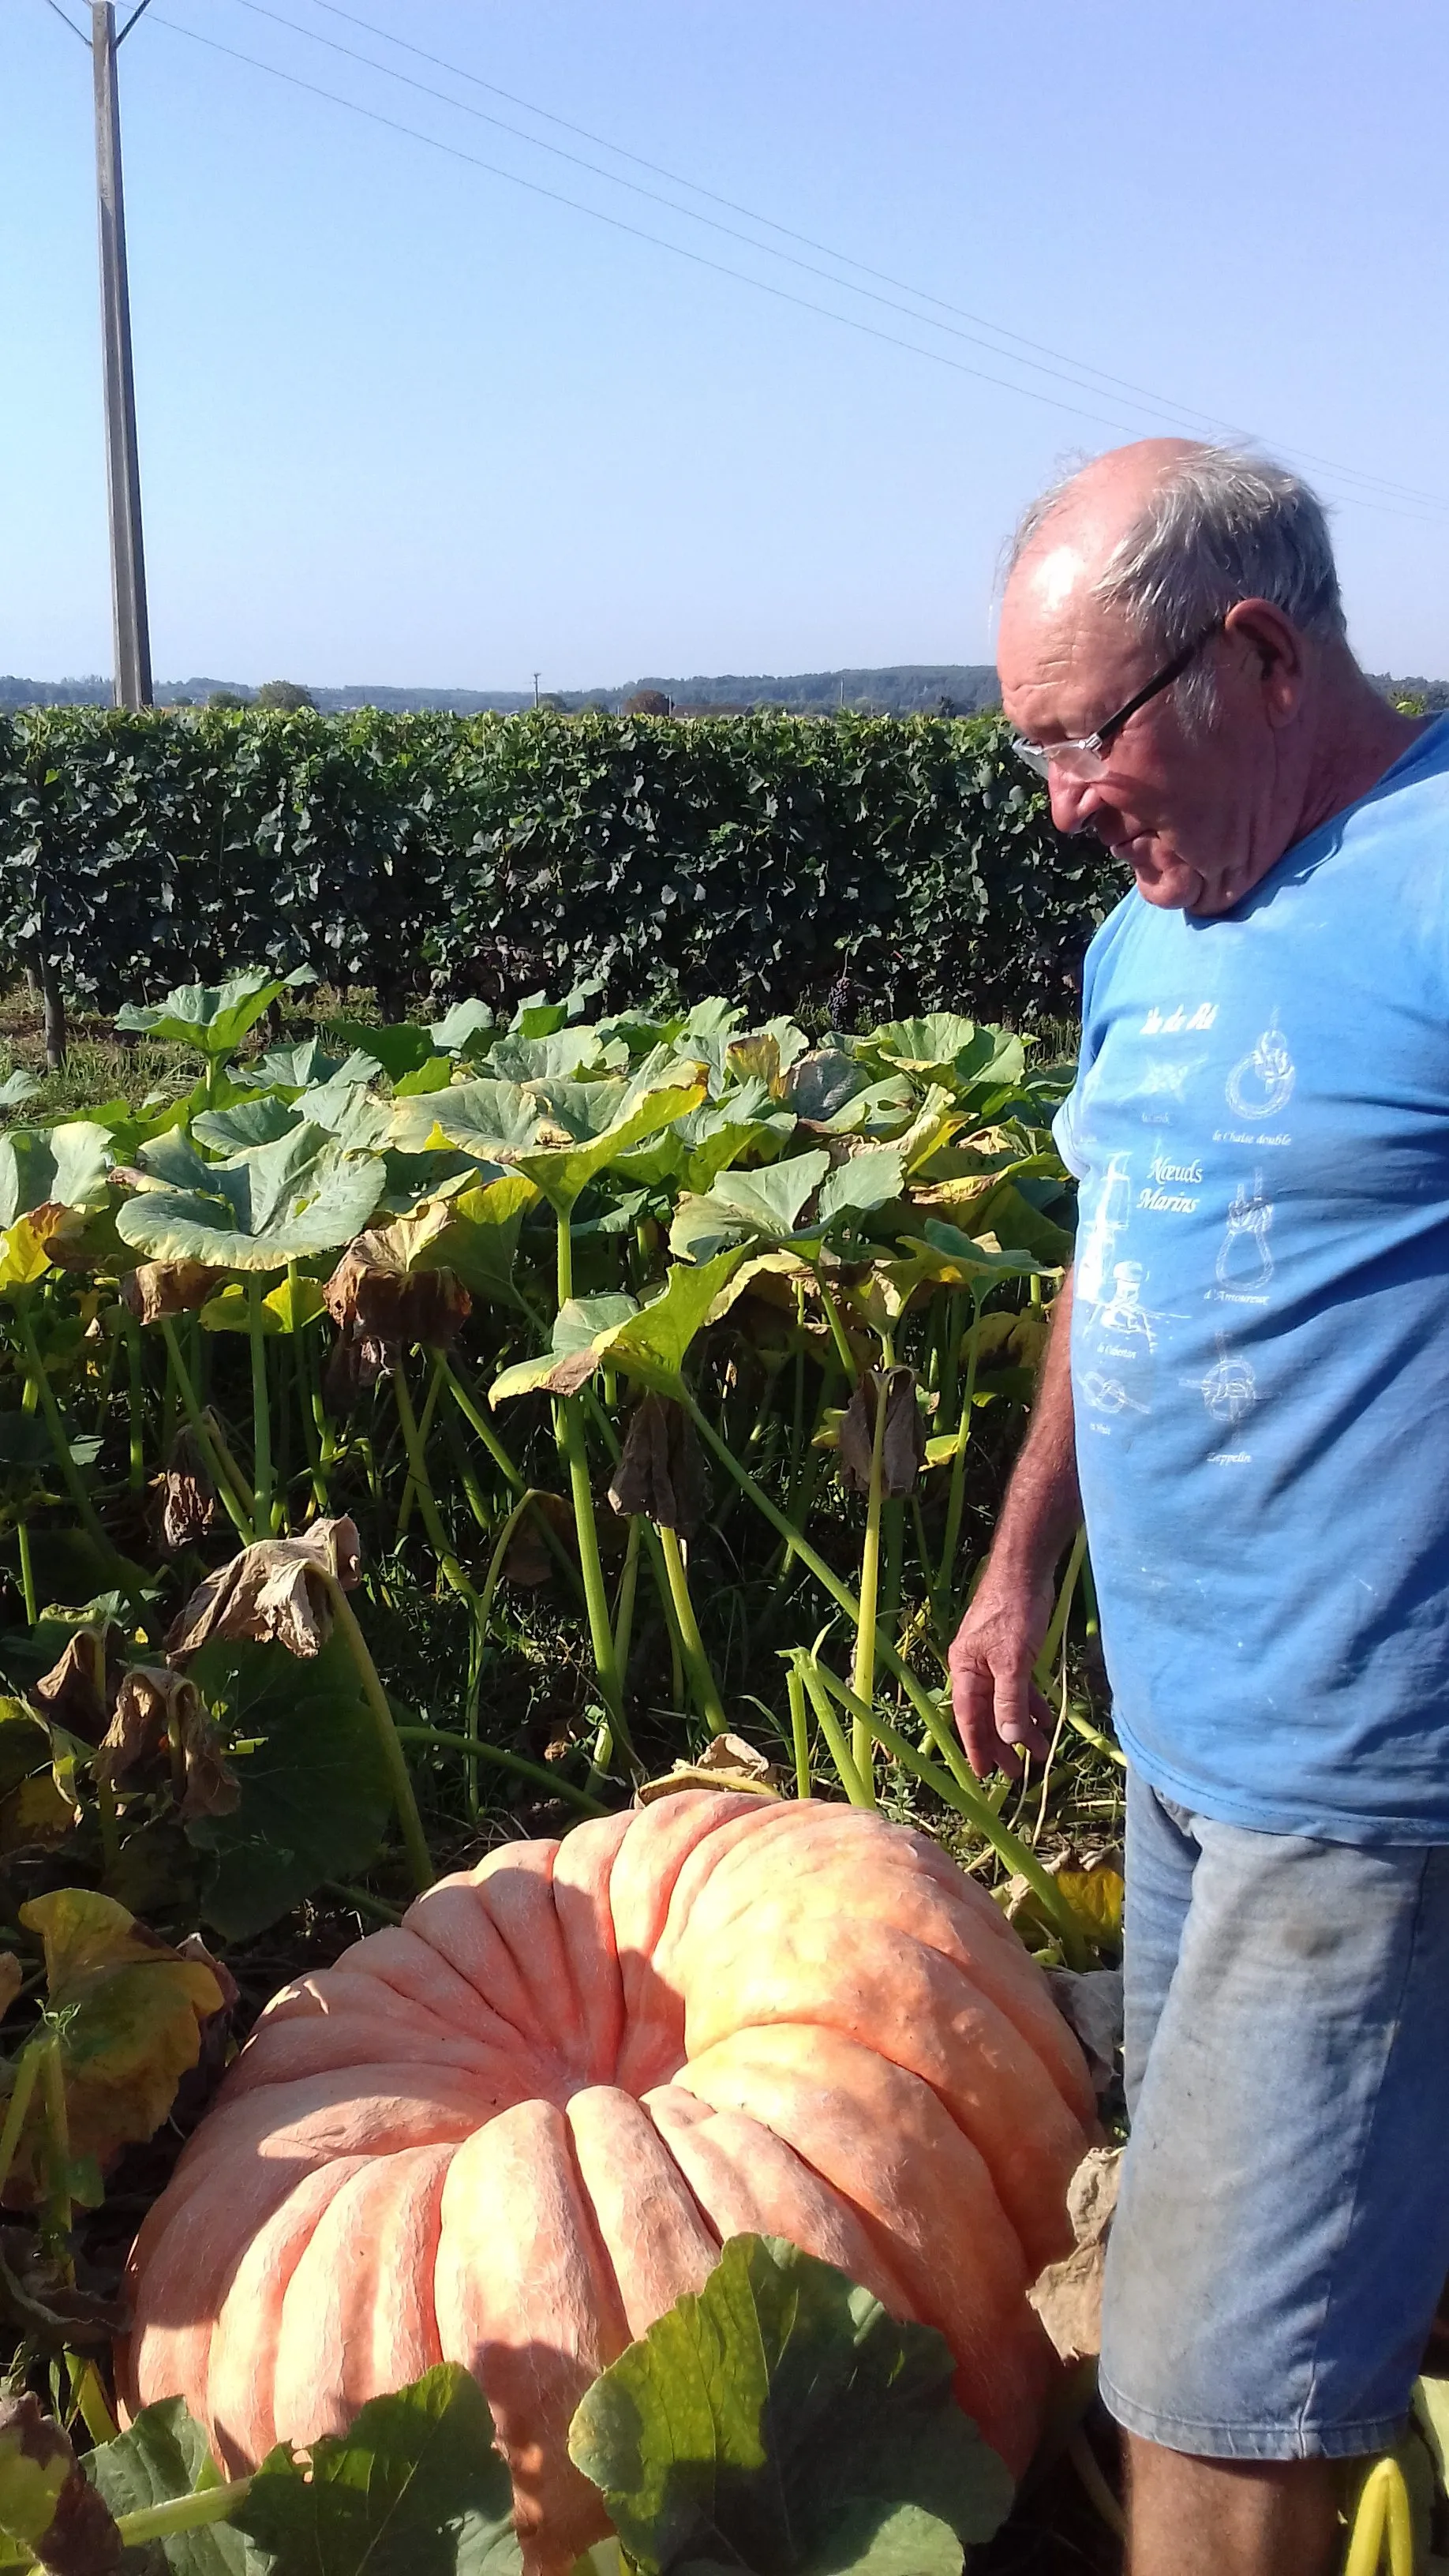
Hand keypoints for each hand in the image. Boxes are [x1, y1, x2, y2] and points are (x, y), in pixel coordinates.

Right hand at [948, 1561, 1056, 1780]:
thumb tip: (1008, 1738)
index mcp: (965, 1670)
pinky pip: (1017, 1686)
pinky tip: (1045, 1719)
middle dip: (1002, 1744)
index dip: (976, 1747)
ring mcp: (992, 1659)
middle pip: (985, 1714)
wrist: (1025, 1570)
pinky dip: (1030, 1704)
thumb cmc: (1014, 1613)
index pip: (968, 1718)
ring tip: (1039, 1751)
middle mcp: (974, 1667)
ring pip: (1004, 1702)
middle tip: (1017, 1773)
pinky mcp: (1011, 1651)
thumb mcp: (1013, 1661)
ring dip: (1020, 1726)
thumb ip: (1009, 1700)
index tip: (985, 1774)